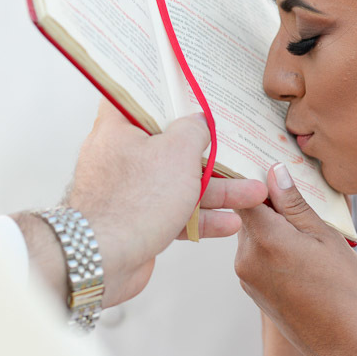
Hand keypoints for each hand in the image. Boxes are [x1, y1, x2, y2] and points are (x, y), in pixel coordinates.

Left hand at [30, 102, 267, 307]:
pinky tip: (229, 223)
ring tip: (253, 194)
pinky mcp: (137, 221)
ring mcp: (128, 191)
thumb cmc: (133, 201)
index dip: (166, 94)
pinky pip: (174, 213)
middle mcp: (120, 156)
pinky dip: (201, 217)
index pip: (139, 98)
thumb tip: (200, 122)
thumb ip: (194, 131)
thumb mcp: (177, 152)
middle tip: (239, 153)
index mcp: (119, 127)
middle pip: (170, 145)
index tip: (191, 95)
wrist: (103, 260)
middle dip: (210, 154)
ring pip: (178, 183)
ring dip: (217, 190)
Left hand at [235, 164, 356, 355]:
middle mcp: (246, 258)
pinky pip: (259, 256)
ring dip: (275, 225)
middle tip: (300, 190)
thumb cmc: (346, 293)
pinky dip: (275, 246)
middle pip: (248, 213)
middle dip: (270, 200)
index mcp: (265, 239)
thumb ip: (296, 205)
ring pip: (254, 235)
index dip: (255, 174)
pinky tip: (304, 252)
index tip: (267, 160)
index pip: (243, 193)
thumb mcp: (326, 238)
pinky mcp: (254, 291)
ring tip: (309, 226)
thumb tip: (274, 172)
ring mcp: (247, 277)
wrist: (346, 349)